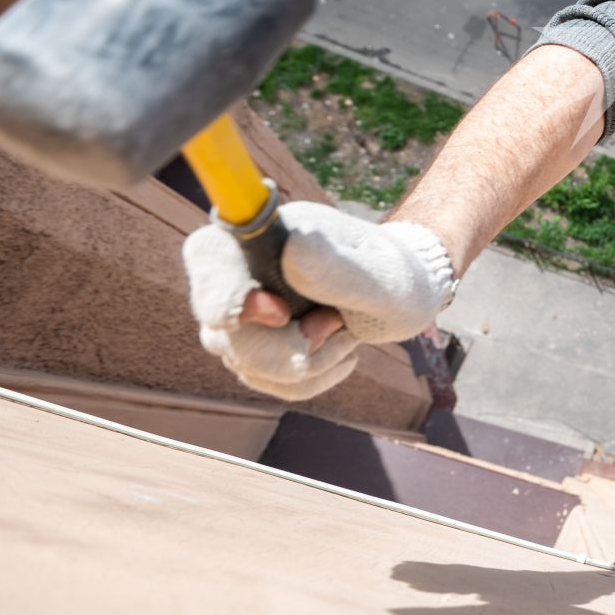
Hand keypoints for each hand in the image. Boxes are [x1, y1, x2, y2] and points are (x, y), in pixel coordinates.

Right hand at [183, 201, 458, 399]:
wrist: (407, 295)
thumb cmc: (397, 276)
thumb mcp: (382, 278)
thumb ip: (337, 268)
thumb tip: (292, 246)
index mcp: (270, 235)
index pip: (208, 254)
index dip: (223, 292)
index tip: (279, 315)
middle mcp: (245, 269)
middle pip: (218, 323)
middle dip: (279, 346)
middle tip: (336, 326)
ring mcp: (244, 309)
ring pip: (238, 357)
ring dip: (302, 363)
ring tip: (347, 332)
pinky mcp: (254, 343)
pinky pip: (260, 377)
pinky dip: (304, 379)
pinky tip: (341, 354)